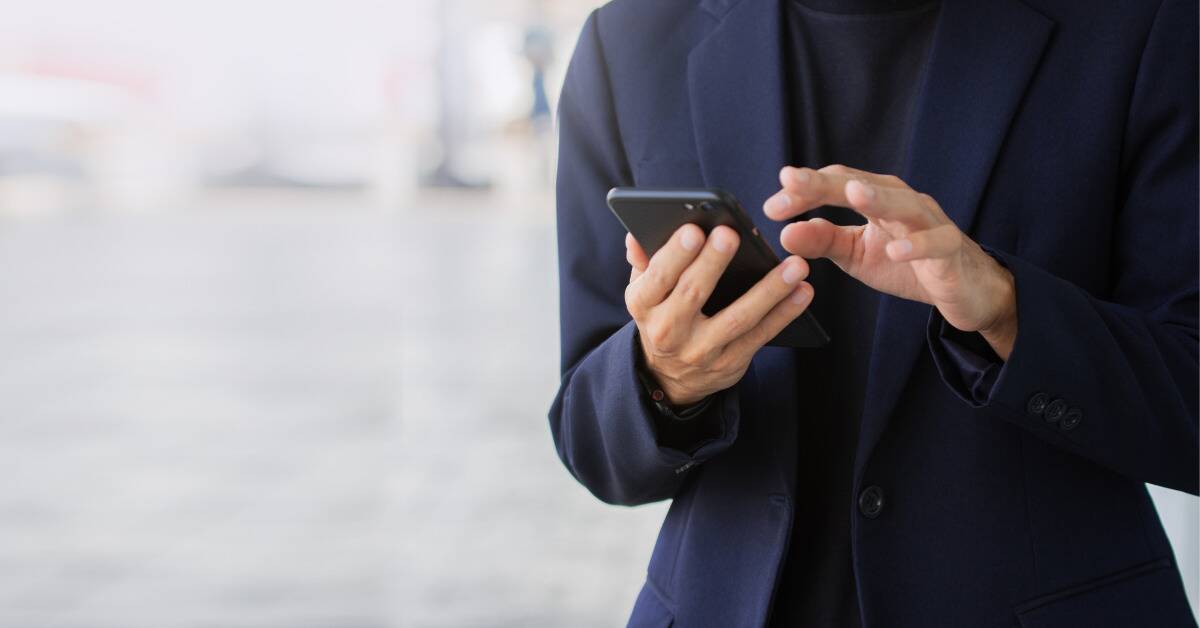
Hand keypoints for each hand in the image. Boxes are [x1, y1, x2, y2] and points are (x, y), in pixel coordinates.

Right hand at [625, 224, 814, 404]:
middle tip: (733, 234)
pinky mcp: (730, 363)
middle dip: (713, 263)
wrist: (670, 377)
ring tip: (794, 266)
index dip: (675, 255)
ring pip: (737, 318)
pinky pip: (760, 336)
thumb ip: (644, 262)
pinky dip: (784, 314)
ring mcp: (701, 350)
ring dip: (768, 291)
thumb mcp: (645, 292)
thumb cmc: (662, 315)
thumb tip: (635, 237)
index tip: (694, 230)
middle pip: (693, 293)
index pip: (657, 278)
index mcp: (644, 304)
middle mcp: (668, 330)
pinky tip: (802, 291)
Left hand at [763, 164, 1017, 358]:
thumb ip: (824, 241)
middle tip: (790, 180)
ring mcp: (930, 223)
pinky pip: (936, 243)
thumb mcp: (856, 254)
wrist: (964, 289)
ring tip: (852, 193)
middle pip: (863, 184)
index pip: (837, 183)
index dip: (804, 190)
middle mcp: (903, 202)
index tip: (771, 206)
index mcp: (878, 198)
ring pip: (905, 204)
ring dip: (878, 198)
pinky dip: (916, 245)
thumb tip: (784, 232)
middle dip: (825, 183)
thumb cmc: (908, 265)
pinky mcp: (951, 251)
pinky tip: (895, 251)